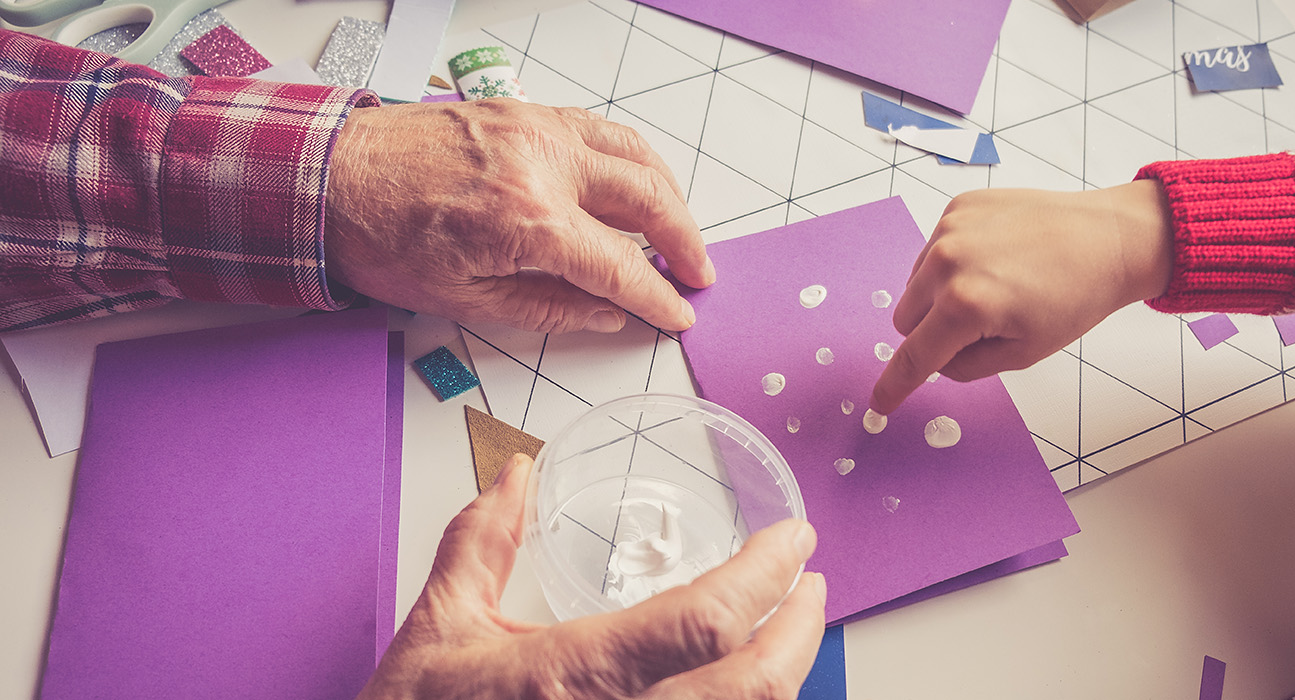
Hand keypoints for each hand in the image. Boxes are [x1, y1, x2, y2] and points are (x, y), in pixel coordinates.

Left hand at [325, 99, 713, 332]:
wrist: (327, 178)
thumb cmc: (380, 239)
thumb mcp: (466, 302)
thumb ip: (550, 309)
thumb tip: (606, 314)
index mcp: (528, 222)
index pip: (620, 266)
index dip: (658, 297)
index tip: (678, 315)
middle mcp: (542, 165)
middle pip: (647, 198)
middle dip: (683, 241)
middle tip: (697, 273)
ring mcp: (534, 129)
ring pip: (632, 152)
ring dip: (667, 192)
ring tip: (678, 228)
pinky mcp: (521, 111)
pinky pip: (597, 129)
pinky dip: (628, 158)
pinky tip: (633, 183)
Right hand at [359, 454, 826, 699]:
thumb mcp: (437, 631)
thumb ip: (480, 543)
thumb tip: (514, 475)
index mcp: (573, 675)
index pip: (704, 622)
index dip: (765, 577)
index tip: (794, 540)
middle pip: (752, 688)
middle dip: (800, 632)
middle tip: (811, 585)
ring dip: (782, 678)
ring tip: (788, 632)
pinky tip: (740, 688)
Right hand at [870, 180, 1173, 413]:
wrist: (1107, 238)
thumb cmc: (1075, 296)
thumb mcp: (1022, 353)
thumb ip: (965, 366)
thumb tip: (933, 362)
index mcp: (965, 306)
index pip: (914, 357)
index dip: (894, 385)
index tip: (880, 401)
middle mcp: (947, 263)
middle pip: (905, 320)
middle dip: (932, 331)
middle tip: (981, 325)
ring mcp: (949, 229)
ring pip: (914, 284)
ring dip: (939, 295)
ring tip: (993, 287)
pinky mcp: (958, 207)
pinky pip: (931, 250)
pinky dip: (951, 262)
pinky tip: (993, 260)